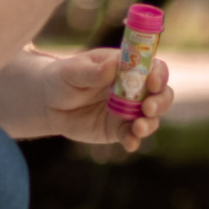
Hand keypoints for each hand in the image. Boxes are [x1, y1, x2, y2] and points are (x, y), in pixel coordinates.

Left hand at [34, 47, 171, 152]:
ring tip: (138, 127)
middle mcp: (133, 89)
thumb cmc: (61, 78)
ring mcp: (127, 110)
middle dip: (161, 101)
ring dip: (151, 123)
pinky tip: (130, 143)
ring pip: (152, 117)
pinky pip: (132, 136)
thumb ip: (93, 71)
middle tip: (148, 108)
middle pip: (161, 93)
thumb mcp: (72, 71)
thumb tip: (114, 65)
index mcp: (126, 67)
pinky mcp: (118, 129)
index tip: (152, 82)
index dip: (158, 74)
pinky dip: (135, 140)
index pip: (152, 67)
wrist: (47, 104)